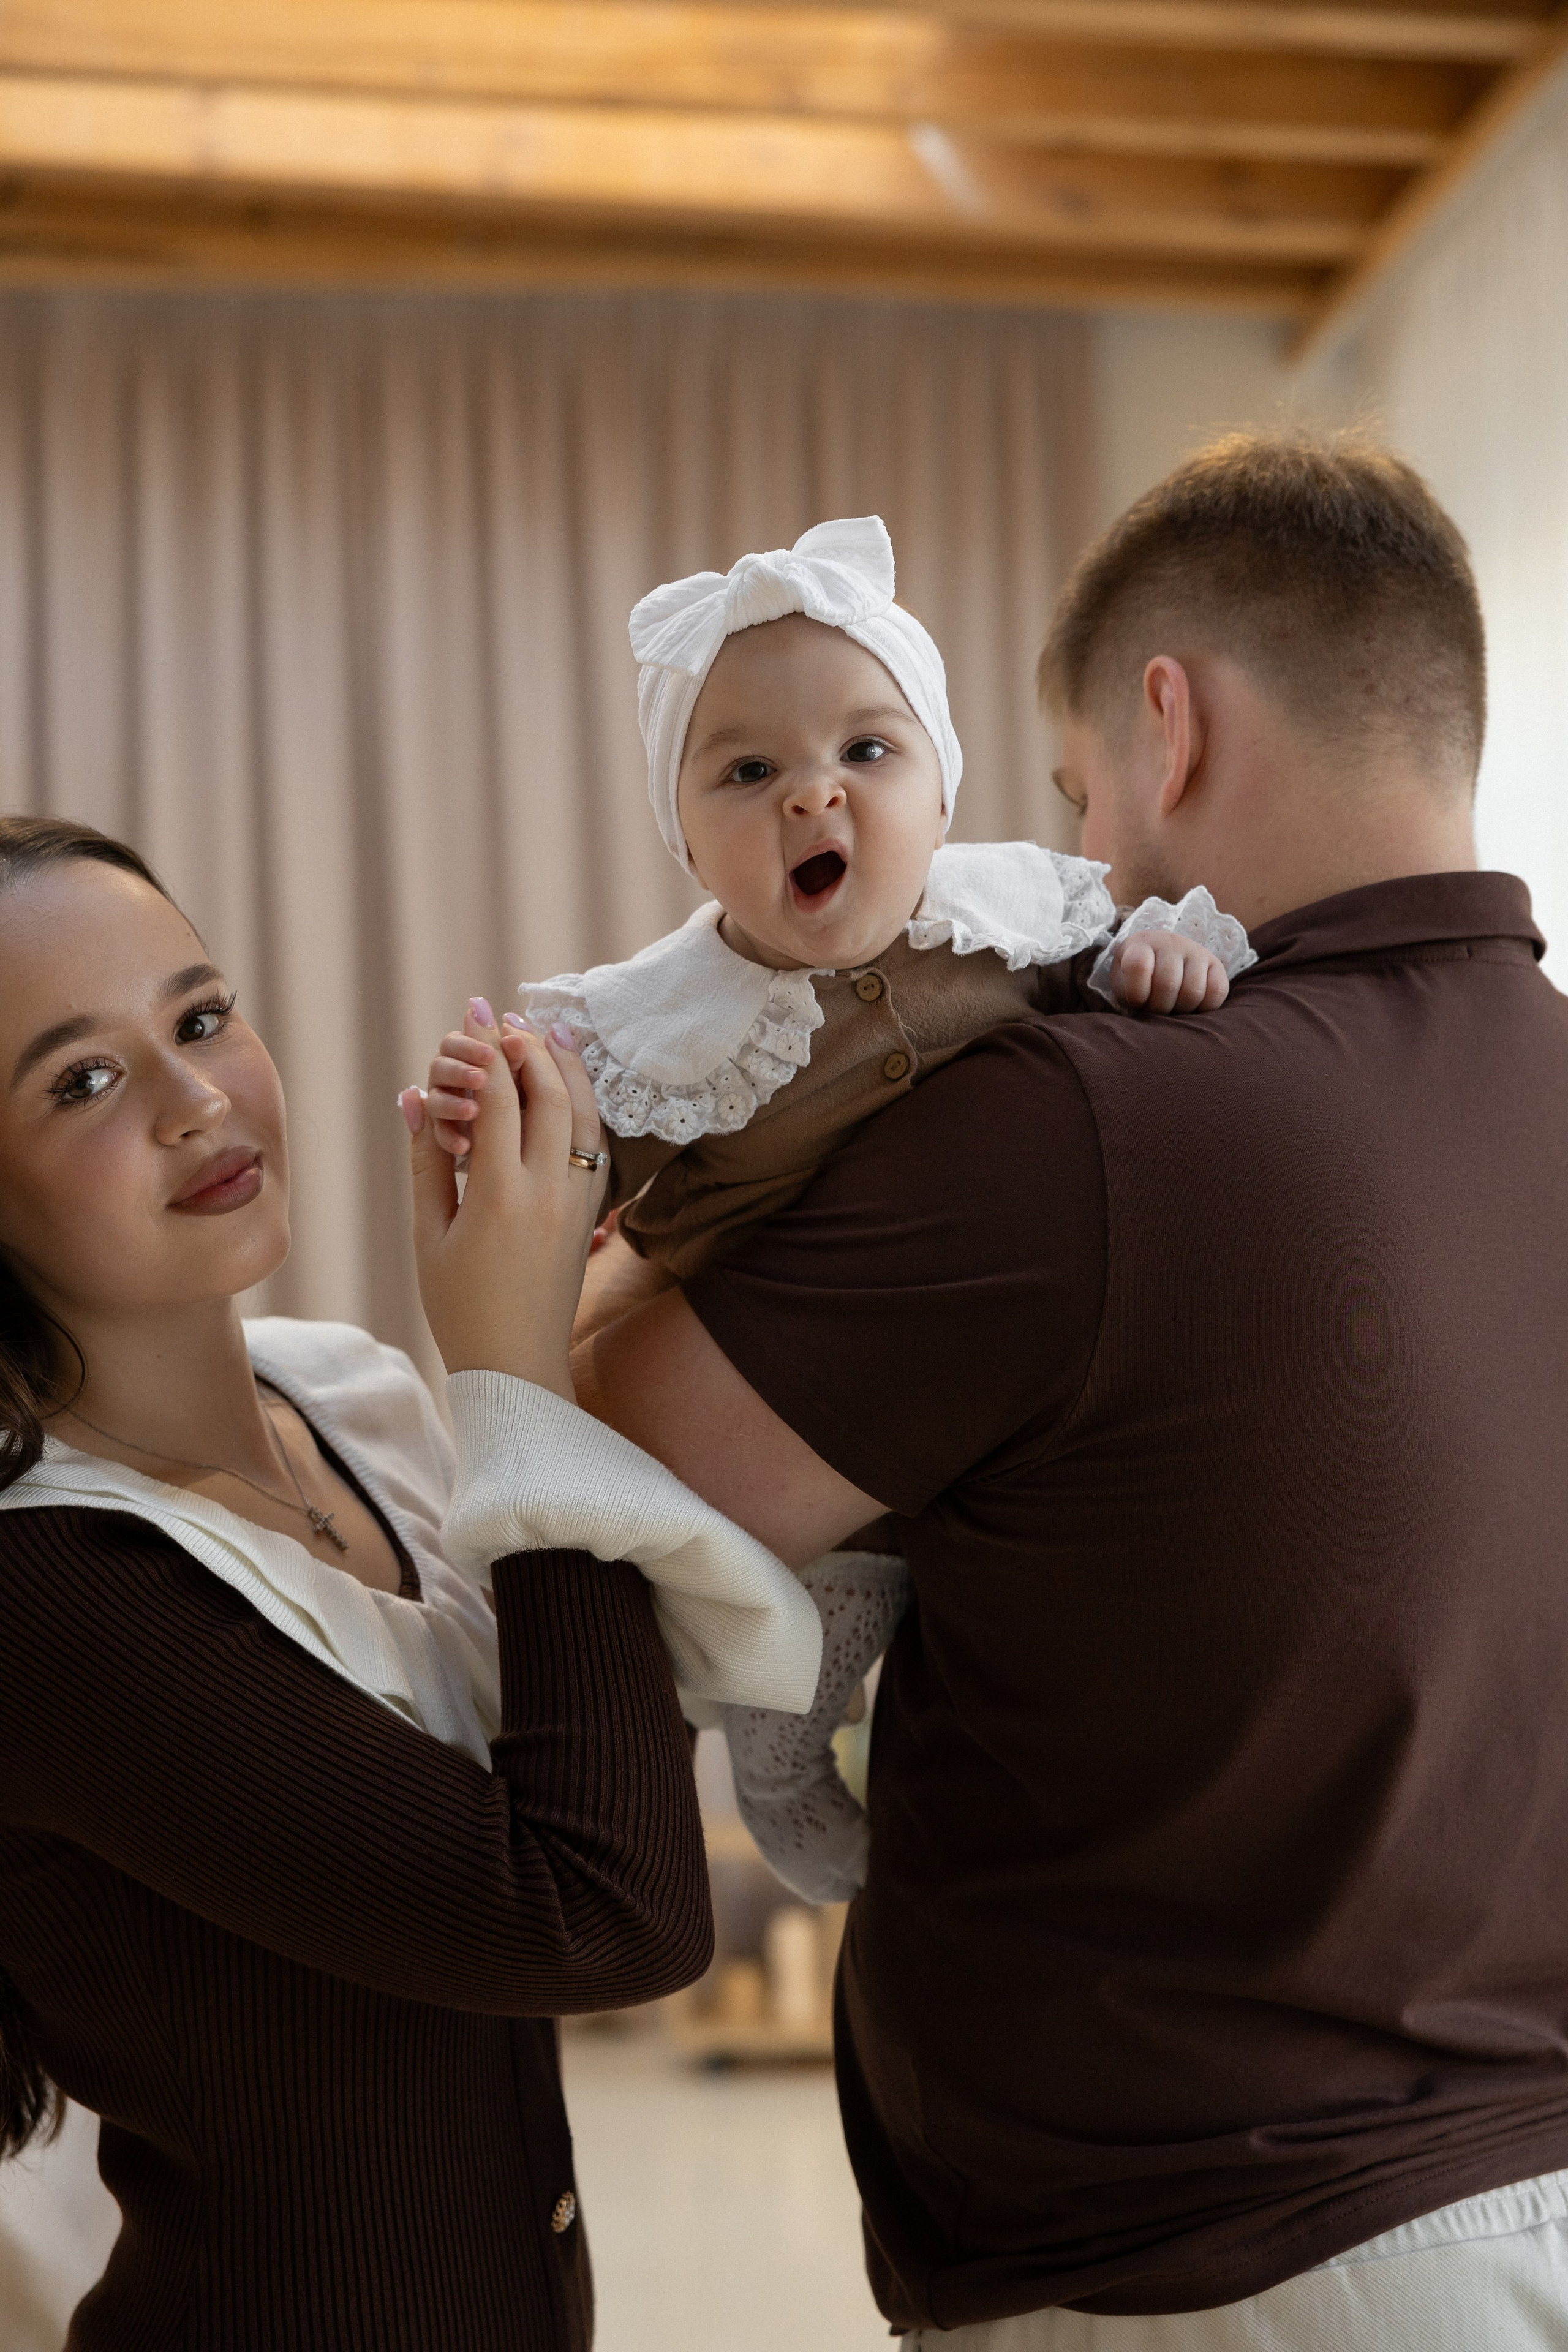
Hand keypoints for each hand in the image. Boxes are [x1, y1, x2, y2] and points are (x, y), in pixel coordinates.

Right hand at [403, 999, 607, 1398]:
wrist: (517, 1366)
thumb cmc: (460, 1307)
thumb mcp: (430, 1234)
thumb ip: (425, 1161)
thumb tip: (414, 1095)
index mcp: (498, 1195)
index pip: (497, 1099)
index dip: (482, 1052)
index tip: (470, 1017)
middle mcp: (547, 1192)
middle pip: (548, 1095)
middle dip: (527, 1047)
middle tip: (505, 1017)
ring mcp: (578, 1203)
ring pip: (583, 1116)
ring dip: (565, 1068)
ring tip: (547, 1030)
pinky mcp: (592, 1214)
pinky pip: (595, 1144)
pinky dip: (583, 1105)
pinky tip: (569, 1085)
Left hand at [1108, 928, 1228, 1014]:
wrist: (1158, 962)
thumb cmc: (1137, 981)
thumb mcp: (1124, 986)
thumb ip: (1131, 997)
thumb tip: (1154, 1022)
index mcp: (1140, 946)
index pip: (1138, 966)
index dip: (1136, 993)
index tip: (1136, 1001)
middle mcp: (1170, 944)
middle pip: (1168, 984)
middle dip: (1159, 1008)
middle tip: (1156, 1009)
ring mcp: (1195, 951)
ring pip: (1193, 991)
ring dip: (1182, 1010)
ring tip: (1173, 1007)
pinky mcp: (1216, 964)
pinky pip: (1217, 992)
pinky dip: (1205, 1008)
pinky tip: (1193, 1006)